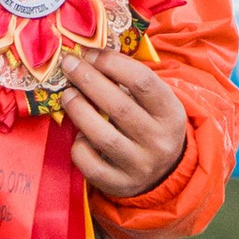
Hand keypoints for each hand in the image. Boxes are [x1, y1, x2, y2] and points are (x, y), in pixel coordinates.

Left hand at [61, 45, 189, 202]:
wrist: (166, 172)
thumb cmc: (152, 124)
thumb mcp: (155, 103)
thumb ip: (129, 82)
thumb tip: (89, 57)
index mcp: (171, 114)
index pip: (143, 82)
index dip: (112, 64)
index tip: (90, 53)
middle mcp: (159, 141)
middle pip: (120, 107)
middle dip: (89, 81)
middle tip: (70, 66)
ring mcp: (140, 166)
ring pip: (104, 137)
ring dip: (80, 111)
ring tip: (68, 95)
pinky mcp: (121, 184)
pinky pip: (92, 166)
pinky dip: (80, 147)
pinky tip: (78, 134)